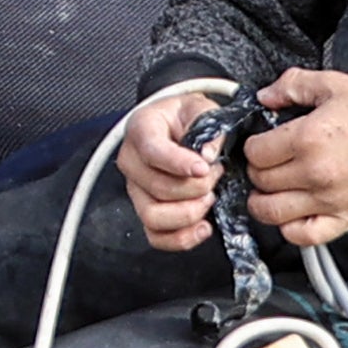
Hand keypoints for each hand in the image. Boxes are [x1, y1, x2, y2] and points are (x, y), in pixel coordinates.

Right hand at [116, 86, 229, 254]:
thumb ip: (209, 128)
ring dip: (189, 213)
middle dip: (196, 188)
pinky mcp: (145, 210)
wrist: (179, 126)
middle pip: (157, 187)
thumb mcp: (202, 109)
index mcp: (141, 129)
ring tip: (209, 198)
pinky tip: (203, 227)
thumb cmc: (188, 118)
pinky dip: (181, 238)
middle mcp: (131, 161)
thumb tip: (208, 156)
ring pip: (153, 216)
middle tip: (216, 174)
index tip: (205, 168)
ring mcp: (136, 189)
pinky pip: (156, 237)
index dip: (178, 163)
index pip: (152, 151)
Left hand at [236, 70, 347, 248]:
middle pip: (259, 181)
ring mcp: (328, 201)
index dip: (253, 145)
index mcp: (308, 138)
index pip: (254, 152)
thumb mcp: (335, 84)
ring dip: (263, 201)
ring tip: (271, 189)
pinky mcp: (343, 220)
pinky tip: (292, 212)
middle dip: (258, 170)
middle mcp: (314, 173)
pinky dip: (289, 228)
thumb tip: (264, 96)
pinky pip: (301, 237)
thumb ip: (294, 84)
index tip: (263, 143)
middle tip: (269, 163)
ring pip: (270, 213)